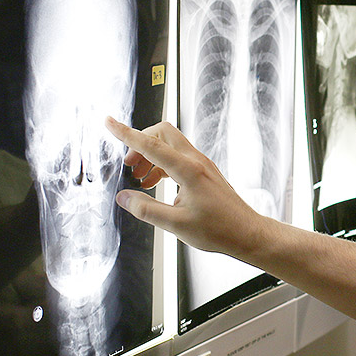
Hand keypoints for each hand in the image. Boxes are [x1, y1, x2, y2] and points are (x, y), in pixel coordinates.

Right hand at [105, 118, 264, 256]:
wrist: (246, 232)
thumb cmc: (218, 229)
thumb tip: (124, 197)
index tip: (109, 123)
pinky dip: (162, 165)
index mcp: (188, 170)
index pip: (150, 145)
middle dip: (140, 142)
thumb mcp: (175, 224)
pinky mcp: (204, 172)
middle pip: (163, 133)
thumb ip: (146, 209)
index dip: (126, 133)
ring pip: (170, 145)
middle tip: (129, 165)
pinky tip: (155, 185)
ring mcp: (202, 165)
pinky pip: (178, 158)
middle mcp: (196, 161)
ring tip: (139, 179)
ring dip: (151, 156)